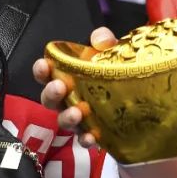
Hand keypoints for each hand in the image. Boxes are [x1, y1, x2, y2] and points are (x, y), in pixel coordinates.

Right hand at [34, 27, 117, 147]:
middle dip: (51, 93)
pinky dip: (86, 139)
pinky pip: (84, 139)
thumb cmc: (111, 72)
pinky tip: (92, 137)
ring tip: (76, 112)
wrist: (135, 100)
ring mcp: (78, 118)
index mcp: (67, 76)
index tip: (43, 65)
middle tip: (59, 87)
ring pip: (64, 120)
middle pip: (50, 99)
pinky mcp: (92, 133)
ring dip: (67, 117)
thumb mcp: (110, 52)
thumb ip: (104, 41)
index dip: (41, 70)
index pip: (47, 73)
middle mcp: (67, 98)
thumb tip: (100, 38)